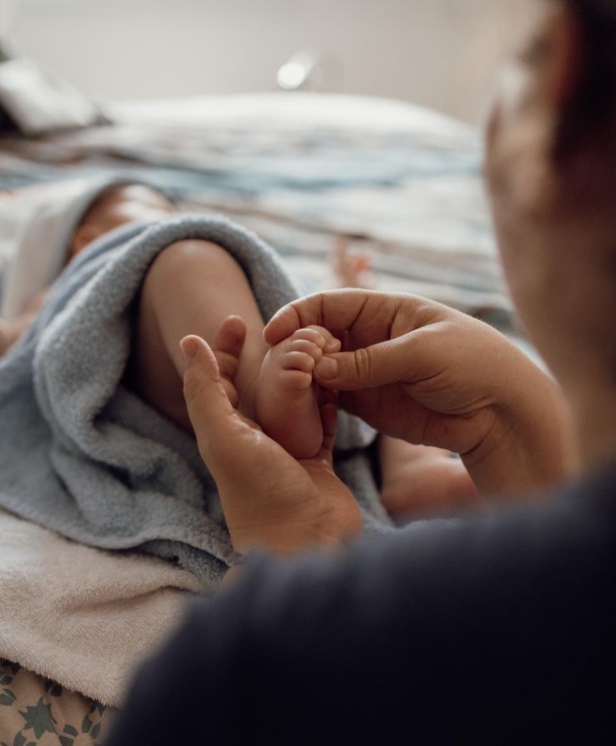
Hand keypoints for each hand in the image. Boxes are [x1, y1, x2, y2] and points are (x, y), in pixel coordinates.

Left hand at [181, 316, 361, 555]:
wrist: (304, 541)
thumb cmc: (260, 493)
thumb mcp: (224, 437)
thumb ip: (205, 391)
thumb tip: (189, 343)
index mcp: (226, 434)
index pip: (218, 381)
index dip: (222, 350)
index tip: (237, 320)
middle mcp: (254, 442)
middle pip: (256, 388)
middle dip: (266, 355)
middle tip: (283, 325)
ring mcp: (287, 453)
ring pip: (292, 402)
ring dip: (300, 373)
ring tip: (314, 343)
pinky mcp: (318, 464)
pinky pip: (324, 423)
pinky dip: (329, 400)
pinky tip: (336, 377)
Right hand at [265, 290, 574, 496]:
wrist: (500, 412)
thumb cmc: (473, 366)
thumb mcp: (423, 354)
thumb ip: (371, 361)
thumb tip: (320, 368)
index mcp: (385, 310)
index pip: (329, 304)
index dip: (297, 315)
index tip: (273, 333)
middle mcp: (371, 338)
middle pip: (316, 335)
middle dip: (293, 347)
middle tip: (279, 368)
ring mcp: (367, 372)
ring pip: (318, 369)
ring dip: (299, 377)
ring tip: (285, 390)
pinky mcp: (368, 405)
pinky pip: (331, 399)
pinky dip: (312, 402)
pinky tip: (301, 408)